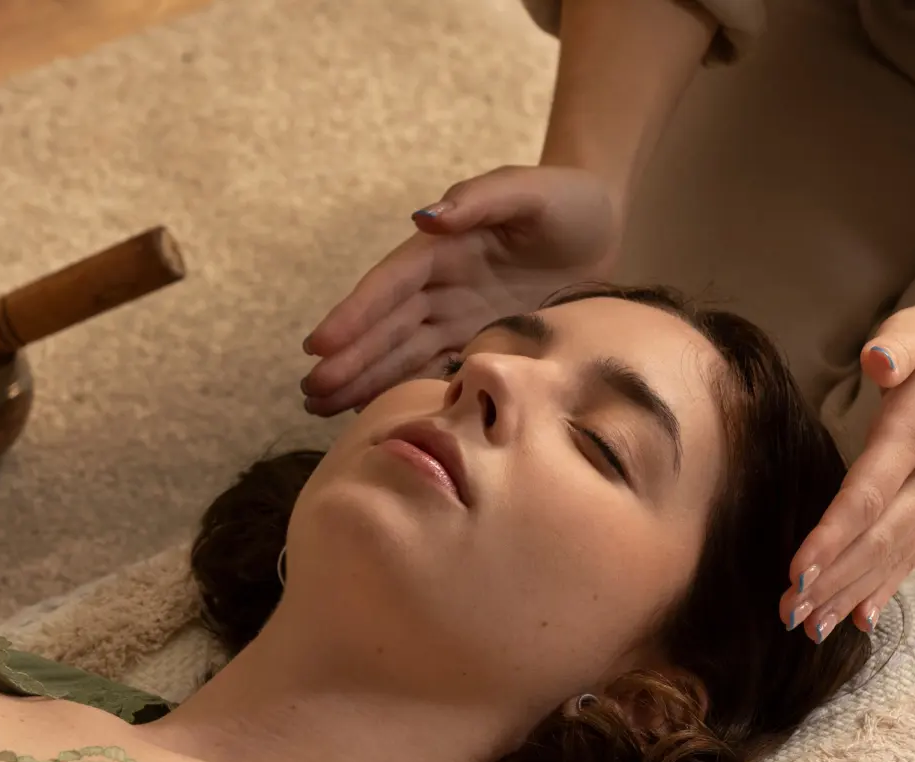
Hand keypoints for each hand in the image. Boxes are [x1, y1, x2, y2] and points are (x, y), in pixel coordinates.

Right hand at [300, 165, 621, 415]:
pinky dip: (408, 391)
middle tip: (310, 392)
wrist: (605, 224)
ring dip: (362, 380)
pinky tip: (378, 416)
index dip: (354, 315)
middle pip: (386, 327)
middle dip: (348, 359)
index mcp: (443, 248)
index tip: (319, 345)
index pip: (389, 286)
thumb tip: (425, 219)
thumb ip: (481, 199)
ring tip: (320, 408)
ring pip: (401, 353)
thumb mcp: (530, 192)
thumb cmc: (568, 201)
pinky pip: (438, 369)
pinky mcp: (479, 339)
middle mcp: (440, 284)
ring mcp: (457, 315)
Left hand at [780, 295, 914, 640]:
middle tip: (786, 613)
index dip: (830, 538)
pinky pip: (913, 558)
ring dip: (848, 595)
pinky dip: (883, 589)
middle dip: (829, 582)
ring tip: (810, 629)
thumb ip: (895, 345)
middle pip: (874, 542)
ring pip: (891, 558)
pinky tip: (858, 619)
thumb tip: (877, 361)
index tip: (797, 571)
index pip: (866, 497)